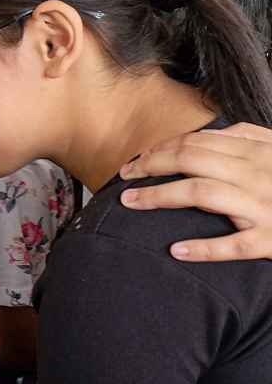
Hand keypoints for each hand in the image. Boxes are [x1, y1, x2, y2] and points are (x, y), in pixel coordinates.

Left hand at [120, 123, 271, 261]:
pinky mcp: (270, 240)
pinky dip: (203, 248)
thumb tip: (210, 132)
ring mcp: (263, 208)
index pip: (198, 143)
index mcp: (257, 153)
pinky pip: (233, 245)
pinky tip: (175, 250)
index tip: (138, 158)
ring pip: (201, 193)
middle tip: (125, 174)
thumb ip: (249, 138)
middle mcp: (256, 176)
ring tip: (130, 202)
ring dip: (159, 196)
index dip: (161, 149)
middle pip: (191, 161)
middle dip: (150, 166)